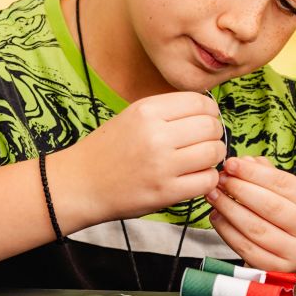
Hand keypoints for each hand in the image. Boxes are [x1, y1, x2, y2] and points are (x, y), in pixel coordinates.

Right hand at [59, 92, 226, 222]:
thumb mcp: (133, 115)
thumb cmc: (109, 148)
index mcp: (148, 110)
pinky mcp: (166, 192)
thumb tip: (208, 111)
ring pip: (213, 153)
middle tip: (205, 141)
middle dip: (214, 134)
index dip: (210, 112)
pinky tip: (196, 176)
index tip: (206, 120)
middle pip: (211, 127)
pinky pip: (207, 180)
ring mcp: (162, 165)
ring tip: (201, 160)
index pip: (201, 102)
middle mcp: (156, 135)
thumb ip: (168, 111)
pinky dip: (208, 178)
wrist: (81, 183)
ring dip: (214, 156)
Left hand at [207, 156, 295, 272]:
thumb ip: (266, 175)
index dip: (254, 172)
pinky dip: (228, 231)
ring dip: (230, 208)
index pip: (283, 183)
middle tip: (220, 179)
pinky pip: (247, 249)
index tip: (231, 163)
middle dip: (240, 189)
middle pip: (271, 206)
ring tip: (214, 196)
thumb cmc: (285, 221)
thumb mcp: (284, 196)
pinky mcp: (278, 271)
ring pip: (257, 228)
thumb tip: (244, 161)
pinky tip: (217, 217)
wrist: (294, 263)